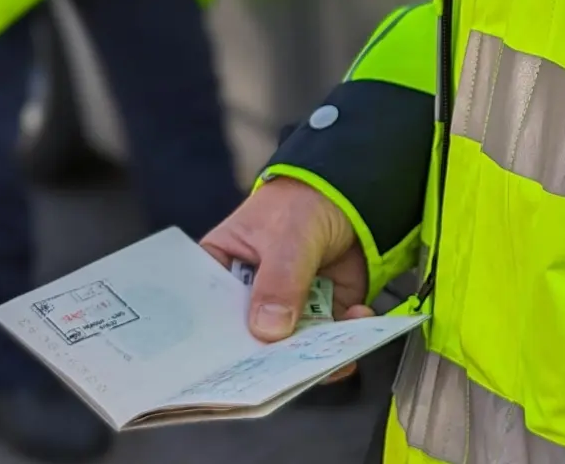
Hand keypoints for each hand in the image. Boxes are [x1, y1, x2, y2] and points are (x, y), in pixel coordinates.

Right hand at [201, 177, 372, 378]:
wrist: (353, 194)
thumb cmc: (302, 204)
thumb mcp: (286, 235)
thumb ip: (278, 280)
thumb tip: (269, 330)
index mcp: (220, 271)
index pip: (208, 314)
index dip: (215, 342)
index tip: (227, 367)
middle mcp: (249, 299)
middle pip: (248, 341)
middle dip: (266, 359)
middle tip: (282, 370)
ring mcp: (286, 309)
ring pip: (291, 348)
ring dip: (311, 353)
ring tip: (328, 350)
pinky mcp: (321, 315)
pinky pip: (328, 341)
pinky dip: (343, 341)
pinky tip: (357, 320)